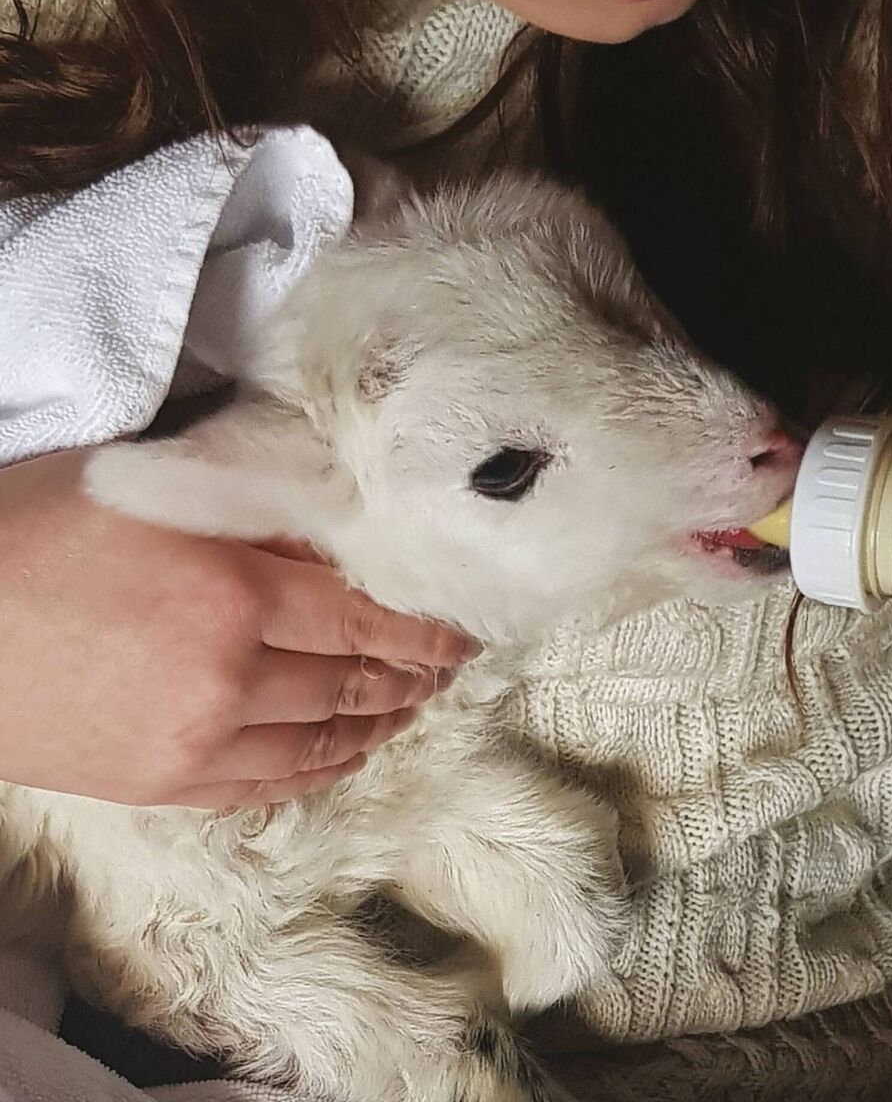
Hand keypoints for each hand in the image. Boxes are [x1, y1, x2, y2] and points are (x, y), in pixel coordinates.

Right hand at [0, 450, 476, 807]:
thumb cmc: (28, 535)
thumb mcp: (149, 494)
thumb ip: (250, 517)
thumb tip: (332, 539)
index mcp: (232, 594)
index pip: (368, 619)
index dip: (426, 627)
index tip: (460, 627)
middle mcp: (229, 678)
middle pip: (355, 682)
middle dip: (413, 673)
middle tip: (447, 661)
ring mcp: (196, 742)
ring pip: (323, 740)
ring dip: (380, 722)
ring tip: (413, 702)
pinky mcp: (161, 785)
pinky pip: (272, 783)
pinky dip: (324, 766)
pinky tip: (348, 749)